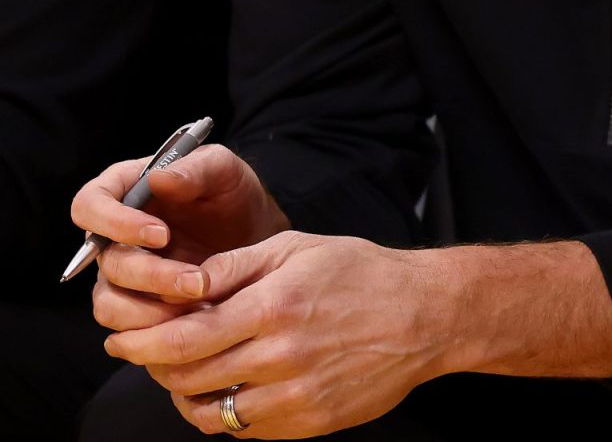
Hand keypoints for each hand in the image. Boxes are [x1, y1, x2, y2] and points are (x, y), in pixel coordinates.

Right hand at [76, 145, 291, 331]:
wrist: (255, 236)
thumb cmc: (233, 195)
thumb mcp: (225, 171)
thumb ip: (196, 168)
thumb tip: (157, 178)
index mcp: (123, 191)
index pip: (89, 205)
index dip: (115, 223)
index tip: (161, 235)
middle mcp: (111, 235)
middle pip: (105, 261)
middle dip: (151, 274)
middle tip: (197, 282)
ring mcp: (121, 272)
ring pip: (109, 301)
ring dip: (150, 310)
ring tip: (199, 304)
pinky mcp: (135, 303)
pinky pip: (126, 325)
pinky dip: (157, 327)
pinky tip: (195, 319)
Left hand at [104, 231, 463, 437]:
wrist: (428, 315)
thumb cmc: (362, 273)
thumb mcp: (298, 248)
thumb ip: (235, 266)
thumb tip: (180, 282)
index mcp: (275, 306)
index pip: (183, 337)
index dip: (141, 343)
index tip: (122, 340)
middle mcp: (282, 355)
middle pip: (188, 377)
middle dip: (155, 367)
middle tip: (147, 355)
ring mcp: (297, 394)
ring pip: (212, 412)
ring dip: (186, 396)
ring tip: (187, 376)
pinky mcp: (311, 421)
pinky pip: (246, 430)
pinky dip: (226, 414)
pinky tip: (231, 390)